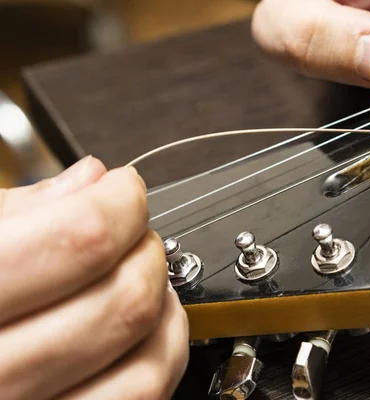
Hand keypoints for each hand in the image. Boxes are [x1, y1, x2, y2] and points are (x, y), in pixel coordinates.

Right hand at [0, 156, 188, 398]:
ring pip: (145, 366)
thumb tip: (89, 181)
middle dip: (147, 251)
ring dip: (161, 308)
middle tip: (134, 233)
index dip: (121, 202)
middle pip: (123, 302)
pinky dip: (158, 358)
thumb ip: (10, 212)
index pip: (80, 239)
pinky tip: (142, 331)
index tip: (123, 190)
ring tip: (142, 278)